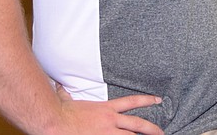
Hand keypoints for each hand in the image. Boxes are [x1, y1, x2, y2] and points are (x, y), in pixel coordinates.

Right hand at [46, 85, 164, 134]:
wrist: (55, 122)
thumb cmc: (61, 112)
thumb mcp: (68, 100)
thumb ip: (66, 94)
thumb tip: (59, 86)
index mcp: (106, 109)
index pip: (132, 101)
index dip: (147, 100)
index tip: (158, 99)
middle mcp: (110, 121)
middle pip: (137, 124)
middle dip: (152, 128)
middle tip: (161, 132)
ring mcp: (107, 133)